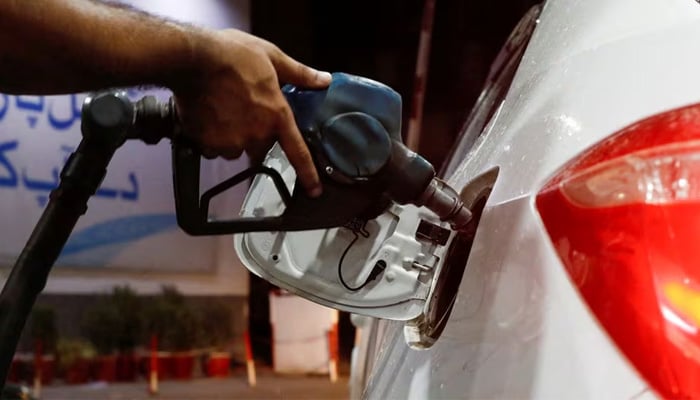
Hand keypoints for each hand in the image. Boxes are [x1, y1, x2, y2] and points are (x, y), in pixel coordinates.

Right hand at [172, 29, 330, 196]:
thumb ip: (299, 73)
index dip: (308, 175)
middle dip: (254, 135)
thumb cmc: (233, 54)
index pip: (297, 152)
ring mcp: (232, 141)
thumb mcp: (272, 56)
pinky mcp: (208, 143)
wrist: (193, 58)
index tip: (314, 191)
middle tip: (242, 110)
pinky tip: (207, 116)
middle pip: (259, 148)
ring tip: (222, 109)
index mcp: (277, 116)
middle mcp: (256, 134)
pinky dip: (210, 138)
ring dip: (231, 136)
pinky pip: (212, 148)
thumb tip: (324, 79)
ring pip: (234, 148)